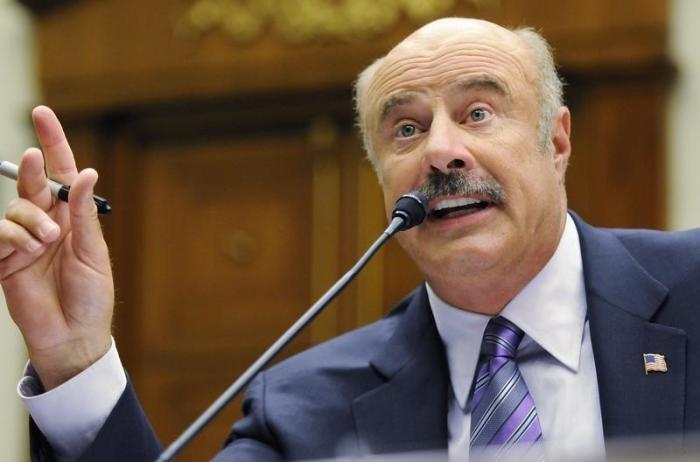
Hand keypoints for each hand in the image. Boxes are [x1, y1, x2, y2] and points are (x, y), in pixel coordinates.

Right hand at [0, 106, 113, 389]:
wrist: (72, 336)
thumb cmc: (91, 296)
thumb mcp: (92, 252)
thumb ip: (82, 213)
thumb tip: (85, 173)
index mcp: (73, 218)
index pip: (62, 173)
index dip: (54, 142)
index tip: (42, 113)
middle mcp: (48, 223)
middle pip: (34, 183)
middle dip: (34, 170)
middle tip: (38, 161)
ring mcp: (24, 240)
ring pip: (14, 209)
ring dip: (29, 220)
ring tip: (46, 243)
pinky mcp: (4, 260)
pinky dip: (10, 239)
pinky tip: (24, 253)